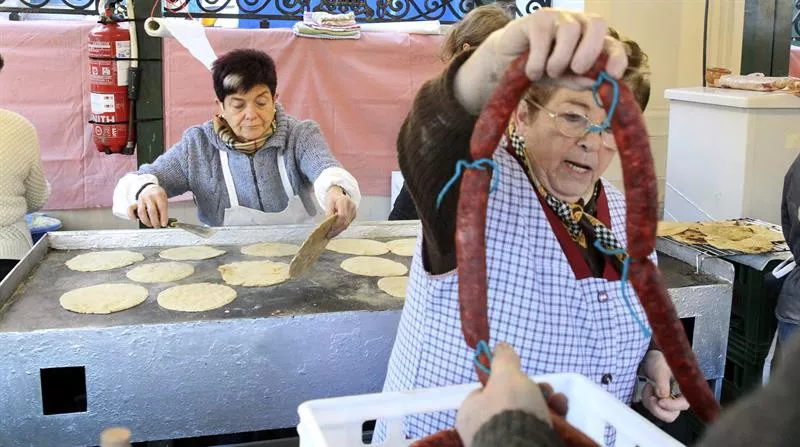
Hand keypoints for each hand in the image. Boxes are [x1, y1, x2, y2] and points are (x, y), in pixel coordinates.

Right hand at [128, 184, 168, 227]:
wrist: (150, 188)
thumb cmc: (158, 197)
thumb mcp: (164, 200)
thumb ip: (163, 210)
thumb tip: (163, 222)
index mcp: (158, 195)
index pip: (161, 207)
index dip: (163, 217)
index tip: (164, 224)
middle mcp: (149, 197)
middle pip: (151, 211)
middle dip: (155, 221)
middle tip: (157, 226)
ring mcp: (141, 200)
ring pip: (141, 212)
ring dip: (146, 221)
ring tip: (150, 225)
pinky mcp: (135, 203)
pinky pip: (130, 209)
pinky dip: (131, 216)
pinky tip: (136, 220)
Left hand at [324, 186, 355, 237]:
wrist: (338, 194)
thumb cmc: (332, 198)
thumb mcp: (328, 203)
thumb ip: (329, 213)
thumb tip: (329, 224)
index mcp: (344, 201)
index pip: (342, 216)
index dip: (336, 224)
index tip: (329, 229)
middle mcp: (351, 205)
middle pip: (345, 221)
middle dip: (337, 229)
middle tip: (329, 235)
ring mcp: (354, 210)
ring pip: (347, 224)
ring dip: (338, 230)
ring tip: (331, 234)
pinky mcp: (354, 215)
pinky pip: (348, 224)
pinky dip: (341, 228)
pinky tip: (335, 231)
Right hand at [454, 9, 628, 113]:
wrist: (507, 62)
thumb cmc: (541, 67)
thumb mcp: (563, 79)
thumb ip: (578, 80)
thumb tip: (595, 82)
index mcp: (591, 39)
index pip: (612, 43)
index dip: (617, 57)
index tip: (613, 75)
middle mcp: (578, 23)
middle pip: (597, 24)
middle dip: (590, 51)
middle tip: (576, 70)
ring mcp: (558, 17)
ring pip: (570, 31)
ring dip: (560, 59)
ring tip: (549, 72)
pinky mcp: (537, 18)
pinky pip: (543, 37)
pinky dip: (539, 61)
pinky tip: (532, 72)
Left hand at [456, 343, 557, 446]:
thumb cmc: (509, 409)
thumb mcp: (506, 376)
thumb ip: (504, 360)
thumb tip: (500, 346)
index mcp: (471, 412)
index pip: (487, 391)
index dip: (507, 380)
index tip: (523, 375)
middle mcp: (483, 429)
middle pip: (512, 403)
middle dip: (534, 391)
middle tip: (546, 389)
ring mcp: (503, 441)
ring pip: (527, 417)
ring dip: (547, 404)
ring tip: (559, 401)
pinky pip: (537, 430)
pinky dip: (552, 421)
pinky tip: (563, 413)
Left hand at [640, 350, 689, 422]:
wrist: (650, 359)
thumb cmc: (659, 361)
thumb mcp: (661, 368)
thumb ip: (662, 382)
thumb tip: (663, 396)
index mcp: (685, 390)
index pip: (683, 405)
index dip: (672, 406)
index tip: (660, 401)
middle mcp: (678, 398)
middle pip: (671, 415)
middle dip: (658, 409)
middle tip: (651, 397)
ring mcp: (667, 401)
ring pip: (660, 413)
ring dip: (650, 403)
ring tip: (648, 387)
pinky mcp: (658, 402)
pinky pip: (651, 408)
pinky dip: (646, 400)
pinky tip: (647, 388)